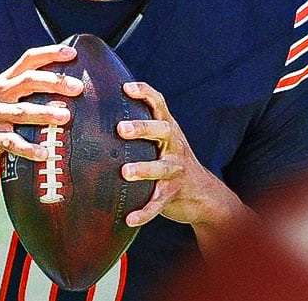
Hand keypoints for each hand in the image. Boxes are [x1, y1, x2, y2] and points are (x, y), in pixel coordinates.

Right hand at [0, 44, 82, 176]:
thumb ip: (26, 94)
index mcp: (4, 82)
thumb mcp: (2, 100)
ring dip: (44, 113)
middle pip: (27, 81)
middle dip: (53, 81)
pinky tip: (43, 153)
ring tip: (65, 116)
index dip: (50, 53)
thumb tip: (65, 94)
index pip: (28, 60)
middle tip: (77, 87)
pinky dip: (27, 148)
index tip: (72, 53)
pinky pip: (10, 143)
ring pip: (21, 111)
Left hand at [117, 82, 254, 240]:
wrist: (204, 194)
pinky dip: (145, 212)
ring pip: (161, 168)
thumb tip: (103, 109)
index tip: (126, 88)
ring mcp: (176, 170)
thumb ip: (142, 126)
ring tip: (125, 172)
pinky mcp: (173, 194)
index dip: (145, 93)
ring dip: (144, 169)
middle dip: (143, 128)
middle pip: (162, 131)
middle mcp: (175, 146)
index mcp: (169, 129)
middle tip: (121, 129)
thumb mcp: (162, 140)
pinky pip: (158, 203)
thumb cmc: (171, 160)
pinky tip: (129, 218)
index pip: (159, 104)